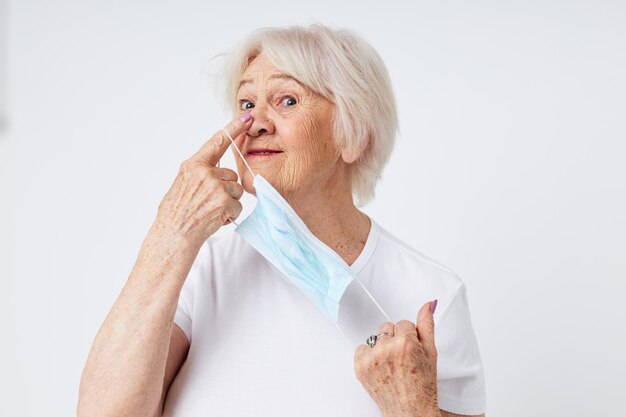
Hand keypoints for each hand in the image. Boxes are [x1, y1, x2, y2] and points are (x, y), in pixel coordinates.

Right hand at [153, 114, 253, 246]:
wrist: (173, 235)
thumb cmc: (176, 212)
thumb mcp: (182, 184)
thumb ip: (199, 173)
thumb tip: (215, 170)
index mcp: (193, 165)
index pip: (217, 142)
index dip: (234, 128)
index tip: (247, 118)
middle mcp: (204, 172)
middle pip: (230, 175)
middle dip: (225, 189)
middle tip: (207, 203)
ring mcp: (215, 186)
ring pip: (236, 190)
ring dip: (228, 203)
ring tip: (209, 211)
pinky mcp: (224, 201)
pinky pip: (237, 206)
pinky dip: (229, 215)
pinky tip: (215, 219)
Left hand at [354, 300, 439, 416]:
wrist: (411, 412)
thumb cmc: (423, 386)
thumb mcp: (431, 353)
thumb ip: (427, 326)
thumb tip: (428, 304)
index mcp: (406, 343)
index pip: (402, 323)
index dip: (409, 337)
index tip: (411, 351)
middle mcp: (386, 349)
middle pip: (386, 327)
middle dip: (395, 339)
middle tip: (402, 359)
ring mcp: (371, 359)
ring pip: (374, 337)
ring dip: (381, 347)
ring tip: (391, 365)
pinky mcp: (360, 368)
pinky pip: (361, 348)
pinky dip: (368, 356)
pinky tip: (380, 367)